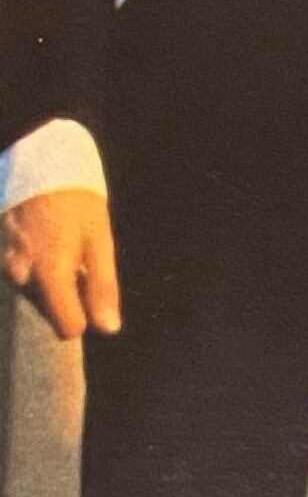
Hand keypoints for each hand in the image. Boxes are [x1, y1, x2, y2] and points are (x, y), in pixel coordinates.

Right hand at [1, 188, 119, 338]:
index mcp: (50, 275)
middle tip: (76, 264)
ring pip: (31, 295)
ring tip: (59, 249)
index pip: (66, 327)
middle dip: (64, 298)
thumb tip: (108, 329)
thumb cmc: (77, 204)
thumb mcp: (100, 240)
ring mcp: (3, 268)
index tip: (89, 300)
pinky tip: (42, 247)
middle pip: (46, 312)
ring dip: (47, 284)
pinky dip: (32, 272)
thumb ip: (102, 286)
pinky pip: (18, 280)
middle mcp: (20, 278)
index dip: (83, 318)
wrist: (38, 167)